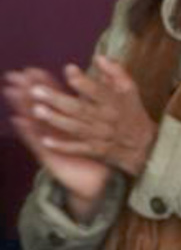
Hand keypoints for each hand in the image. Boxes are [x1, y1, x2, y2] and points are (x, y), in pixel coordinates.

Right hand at [4, 68, 113, 220]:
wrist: (98, 180)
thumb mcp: (99, 127)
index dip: (44, 83)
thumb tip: (96, 88)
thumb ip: (97, 107)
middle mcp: (56, 129)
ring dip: (24, 106)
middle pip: (40, 106)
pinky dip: (28, 131)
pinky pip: (38, 141)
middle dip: (28, 90)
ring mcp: (51, 141)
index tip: (32, 69)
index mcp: (69, 120)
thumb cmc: (98, 151)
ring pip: (35, 121)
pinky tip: (18, 120)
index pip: (55, 97)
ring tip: (12, 92)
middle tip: (14, 76)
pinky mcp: (50, 155)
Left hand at [9, 56, 157, 176]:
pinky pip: (78, 148)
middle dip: (58, 100)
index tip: (68, 70)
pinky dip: (62, 146)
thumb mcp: (129, 89)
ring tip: (36, 110)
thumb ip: (115, 72)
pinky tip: (45, 140)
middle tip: (36, 91)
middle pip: (80, 109)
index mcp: (115, 101)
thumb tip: (98, 57)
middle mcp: (107, 118)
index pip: (98, 90)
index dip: (83, 81)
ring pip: (76, 127)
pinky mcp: (95, 150)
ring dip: (56, 120)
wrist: (142, 143)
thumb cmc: (130, 110)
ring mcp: (101, 135)